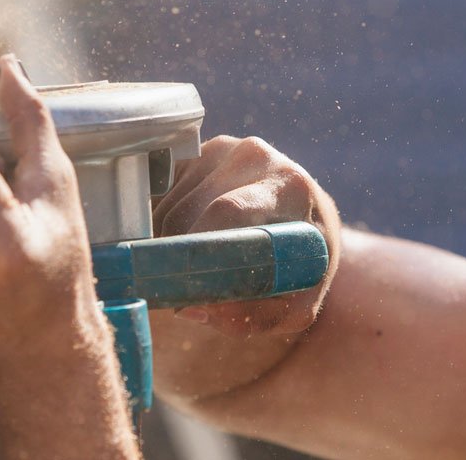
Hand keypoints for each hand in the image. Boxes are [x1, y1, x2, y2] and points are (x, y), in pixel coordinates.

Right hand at [153, 135, 341, 336]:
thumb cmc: (301, 268)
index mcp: (290, 186)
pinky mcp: (195, 153)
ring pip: (168, 210)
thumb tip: (193, 308)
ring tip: (202, 265)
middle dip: (181, 259)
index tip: (183, 288)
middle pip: (188, 213)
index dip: (198, 251)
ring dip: (170, 248)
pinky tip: (191, 242)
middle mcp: (255, 156)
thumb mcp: (295, 306)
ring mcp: (222, 149)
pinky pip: (160, 199)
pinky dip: (163, 230)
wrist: (306, 226)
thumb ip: (252, 315)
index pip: (229, 211)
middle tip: (187, 292)